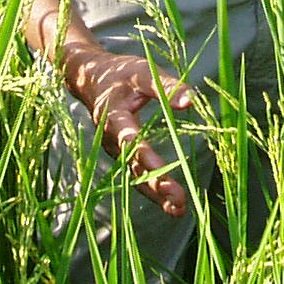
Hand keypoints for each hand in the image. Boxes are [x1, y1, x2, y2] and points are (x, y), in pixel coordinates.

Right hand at [57, 43, 196, 216]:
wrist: (92, 79)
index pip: (130, 140)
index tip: (164, 171)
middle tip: (177, 199)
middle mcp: (112, 141)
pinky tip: (172, 206)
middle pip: (134, 166)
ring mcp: (117, 151)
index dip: (145, 156)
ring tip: (178, 210)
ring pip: (136, 177)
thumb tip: (191, 102)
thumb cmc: (120, 74)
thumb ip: (166, 87)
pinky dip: (153, 192)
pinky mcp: (123, 156)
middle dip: (156, 184)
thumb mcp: (142, 73)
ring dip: (156, 194)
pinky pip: (137, 177)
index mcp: (113, 118)